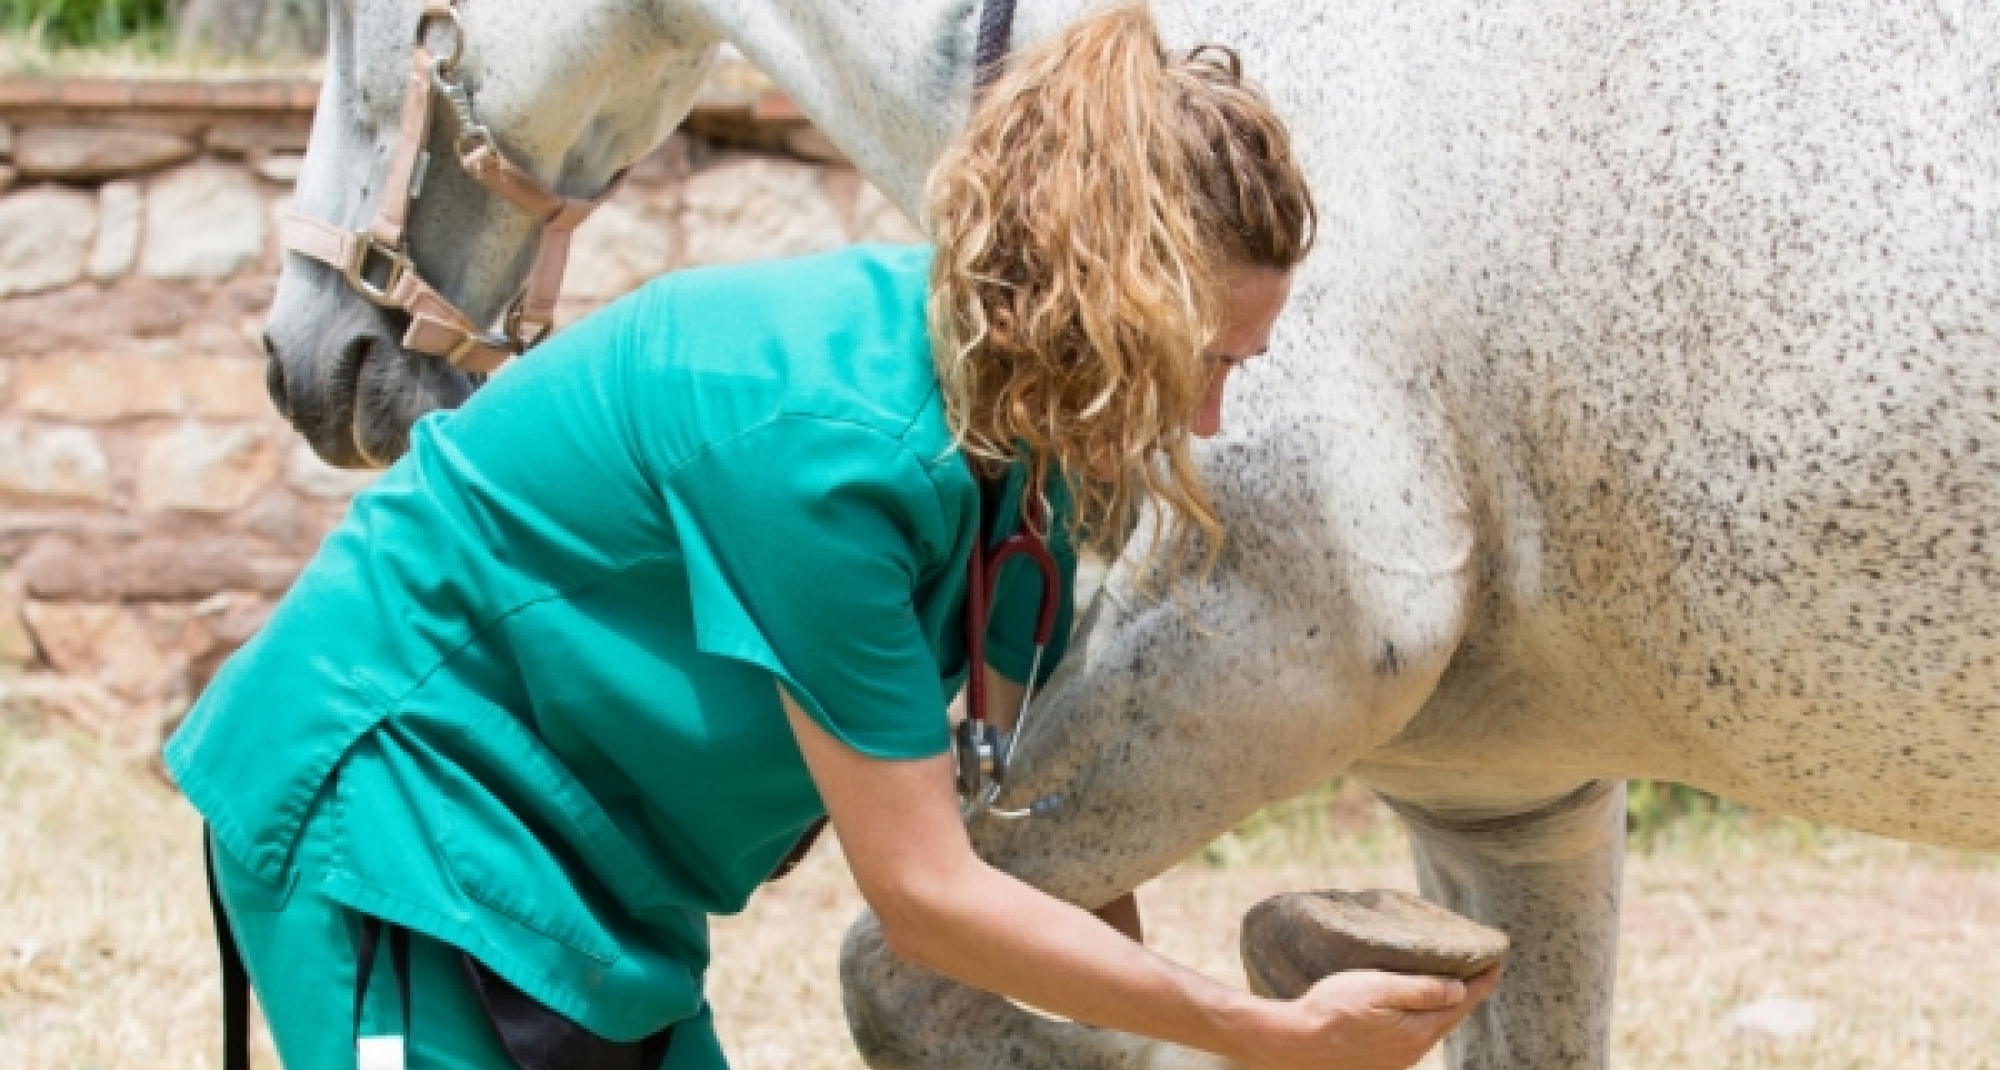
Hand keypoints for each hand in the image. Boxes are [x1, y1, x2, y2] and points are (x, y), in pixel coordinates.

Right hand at [1241, 966, 1502, 1069]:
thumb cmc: (1333, 1010)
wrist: (1296, 1045)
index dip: (1482, 980)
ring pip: (1430, 1028)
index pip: (1462, 1002)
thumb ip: (1422, 990)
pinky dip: (1422, 1017)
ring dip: (1443, 1006)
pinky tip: (1413, 1008)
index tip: (1497, 959)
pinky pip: (1412, 1036)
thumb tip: (1460, 989)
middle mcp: (1413, 1050)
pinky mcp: (1379, 1061)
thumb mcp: (1379, 988)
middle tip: (1479, 968)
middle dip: (1466, 992)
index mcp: (1419, 1031)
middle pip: (1449, 1017)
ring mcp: (1395, 1058)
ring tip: (1450, 983)